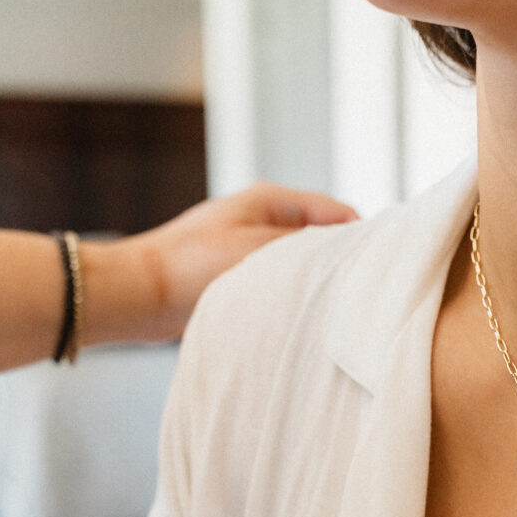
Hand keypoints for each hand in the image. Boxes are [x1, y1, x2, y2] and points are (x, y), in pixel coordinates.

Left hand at [82, 183, 359, 345]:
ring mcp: (247, 246)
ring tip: (330, 306)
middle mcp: (260, 218)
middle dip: (338, 261)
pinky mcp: (233, 275)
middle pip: (319, 237)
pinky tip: (298, 316)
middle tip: (359, 292)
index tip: (380, 267)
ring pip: (297, 262)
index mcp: (269, 200)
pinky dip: (288, 294)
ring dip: (311, 281)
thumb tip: (348, 252)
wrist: (136, 295)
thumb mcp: (260, 252)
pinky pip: (276, 281)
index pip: (337, 212)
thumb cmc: (191, 267)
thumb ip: (307, 249)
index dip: (361, 238)